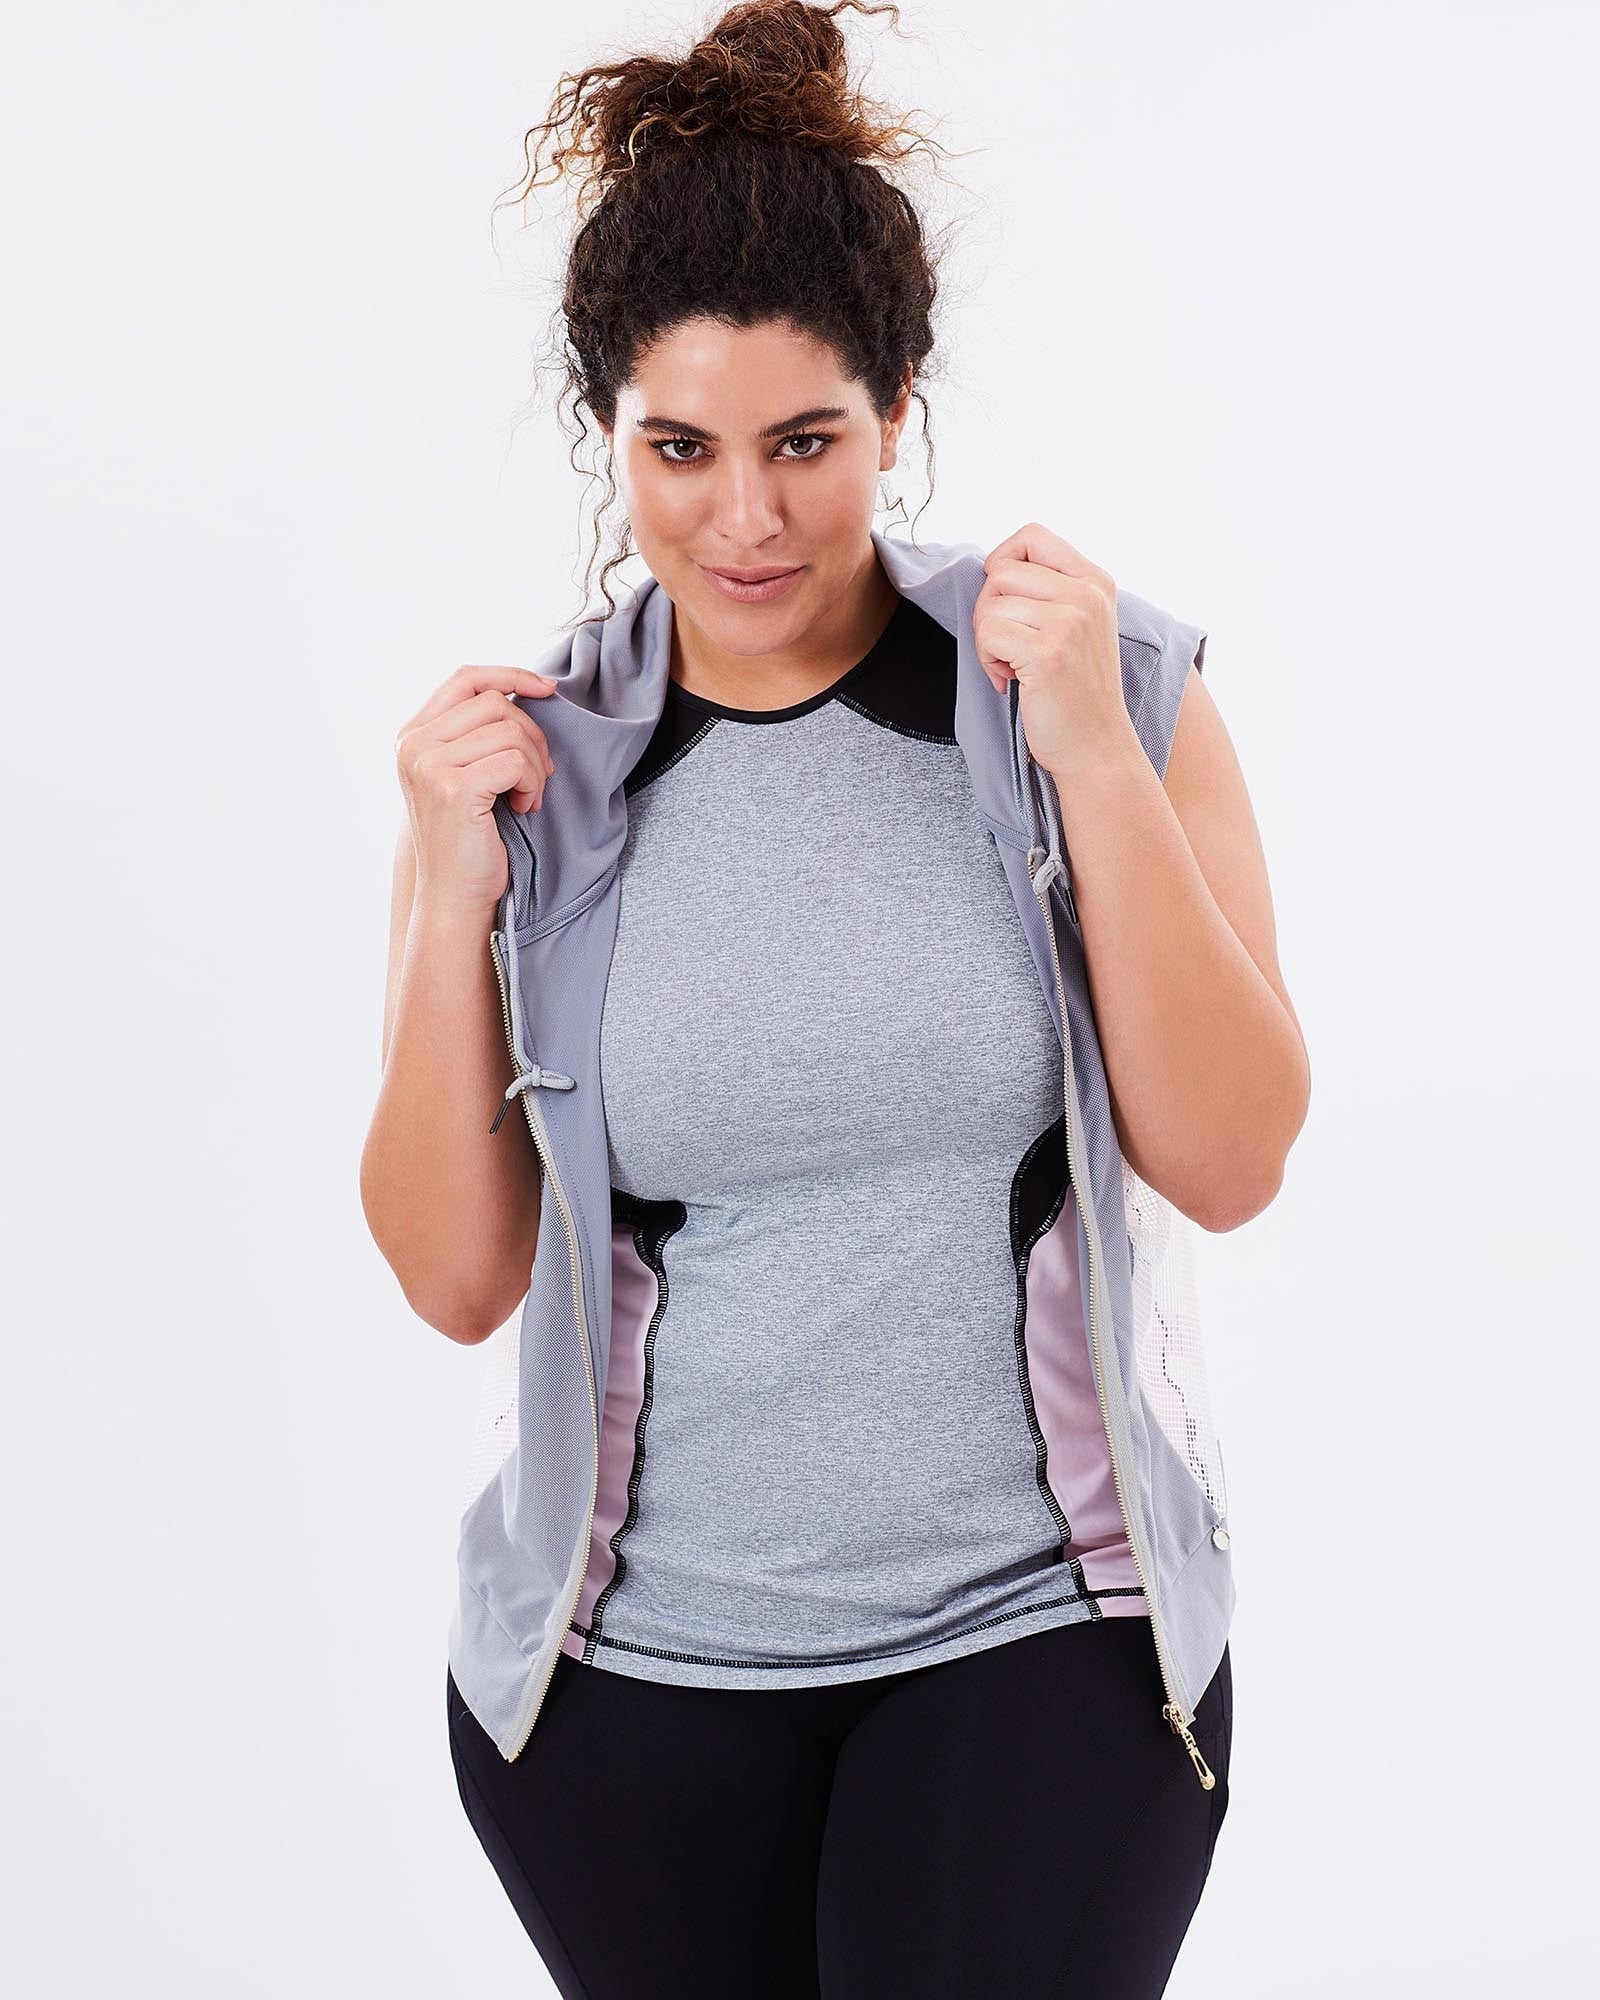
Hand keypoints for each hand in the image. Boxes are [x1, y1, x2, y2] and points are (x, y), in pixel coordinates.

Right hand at [394, 664, 559, 914]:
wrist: (453, 895)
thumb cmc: (468, 838)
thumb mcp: (463, 775)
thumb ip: (475, 734)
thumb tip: (525, 693)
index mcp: (413, 735)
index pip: (466, 679)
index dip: (511, 675)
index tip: (547, 688)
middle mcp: (414, 744)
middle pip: (496, 704)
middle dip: (533, 736)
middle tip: (540, 775)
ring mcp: (430, 764)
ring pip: (511, 731)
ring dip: (536, 766)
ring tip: (528, 796)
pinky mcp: (453, 788)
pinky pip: (517, 761)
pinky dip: (533, 783)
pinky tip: (524, 807)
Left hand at [973, 522, 1131, 777]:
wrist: (1097, 749)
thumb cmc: (1076, 693)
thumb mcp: (1079, 627)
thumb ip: (1049, 592)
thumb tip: (994, 567)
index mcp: (1095, 582)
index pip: (1031, 536)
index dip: (1002, 563)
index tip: (1007, 604)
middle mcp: (1087, 595)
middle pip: (1001, 571)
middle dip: (989, 610)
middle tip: (1006, 646)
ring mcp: (1070, 622)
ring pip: (990, 604)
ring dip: (987, 641)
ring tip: (1012, 667)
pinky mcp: (1048, 652)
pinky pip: (987, 633)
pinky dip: (987, 661)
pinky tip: (1010, 681)